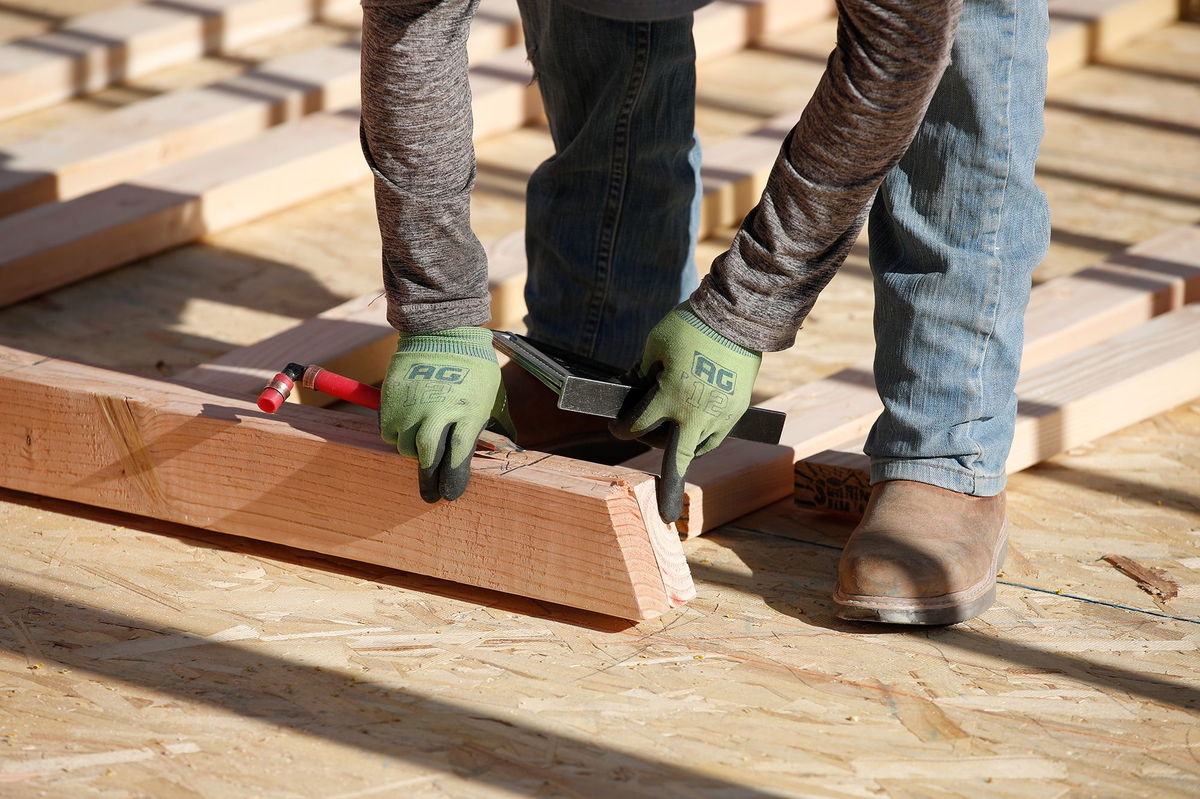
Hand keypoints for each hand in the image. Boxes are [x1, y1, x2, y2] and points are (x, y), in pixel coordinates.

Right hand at [380, 326, 513, 502]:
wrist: (442, 334)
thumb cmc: (474, 367)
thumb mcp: (492, 396)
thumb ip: (496, 424)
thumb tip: (509, 447)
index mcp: (467, 413)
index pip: (459, 457)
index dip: (454, 479)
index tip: (450, 494)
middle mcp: (437, 413)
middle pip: (429, 458)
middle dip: (429, 480)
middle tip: (430, 495)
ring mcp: (412, 407)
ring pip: (406, 447)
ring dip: (414, 453)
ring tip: (423, 449)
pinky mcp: (392, 400)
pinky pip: (390, 432)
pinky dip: (397, 435)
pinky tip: (409, 428)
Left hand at [610, 303, 760, 521]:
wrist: (736, 318)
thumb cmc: (690, 327)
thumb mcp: (654, 346)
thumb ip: (642, 373)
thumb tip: (633, 390)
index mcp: (669, 397)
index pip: (637, 426)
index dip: (621, 429)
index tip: (616, 428)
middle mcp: (695, 413)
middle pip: (675, 458)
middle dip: (668, 486)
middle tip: (662, 499)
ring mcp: (719, 415)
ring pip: (697, 449)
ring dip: (680, 450)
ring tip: (669, 442)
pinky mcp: (736, 410)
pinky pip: (716, 437)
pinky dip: (702, 440)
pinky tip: (693, 436)